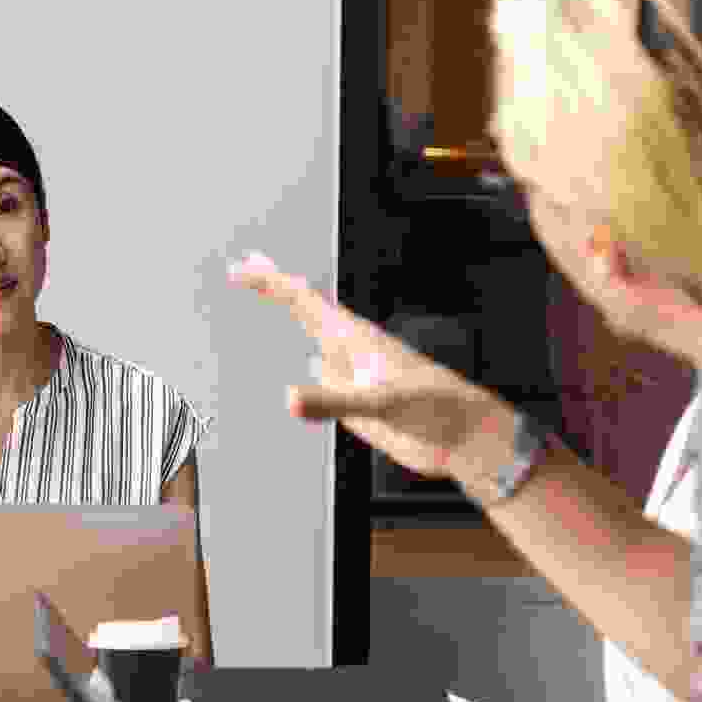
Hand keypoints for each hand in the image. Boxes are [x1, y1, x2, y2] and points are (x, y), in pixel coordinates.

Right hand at [227, 252, 498, 477]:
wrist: (461, 438)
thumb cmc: (433, 410)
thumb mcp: (382, 404)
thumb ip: (333, 401)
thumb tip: (288, 399)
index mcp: (355, 338)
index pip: (303, 300)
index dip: (270, 282)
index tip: (240, 269)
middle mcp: (351, 351)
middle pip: (305, 308)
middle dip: (275, 285)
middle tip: (246, 263)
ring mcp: (354, 374)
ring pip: (315, 339)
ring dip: (292, 319)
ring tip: (273, 298)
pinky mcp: (359, 401)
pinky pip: (325, 379)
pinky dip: (309, 368)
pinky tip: (306, 363)